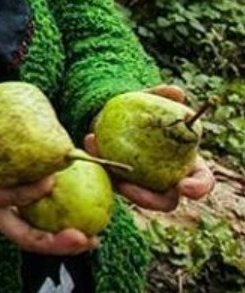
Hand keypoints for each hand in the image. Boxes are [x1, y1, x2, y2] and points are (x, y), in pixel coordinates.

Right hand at [0, 100, 97, 255]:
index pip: (3, 197)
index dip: (27, 192)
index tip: (51, 179)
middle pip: (23, 236)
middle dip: (52, 242)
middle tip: (81, 238)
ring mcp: (3, 216)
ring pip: (33, 239)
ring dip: (62, 244)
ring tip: (93, 240)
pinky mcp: (13, 213)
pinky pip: (38, 227)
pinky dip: (60, 231)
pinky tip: (87, 229)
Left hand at [84, 84, 215, 211]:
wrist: (113, 114)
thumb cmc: (141, 110)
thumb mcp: (149, 100)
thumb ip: (162, 95)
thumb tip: (176, 92)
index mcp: (187, 163)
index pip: (200, 181)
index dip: (197, 187)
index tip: (184, 186)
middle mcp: (167, 179)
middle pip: (167, 201)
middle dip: (150, 200)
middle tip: (129, 188)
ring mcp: (141, 185)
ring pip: (134, 196)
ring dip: (119, 184)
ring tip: (107, 164)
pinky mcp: (117, 181)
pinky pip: (110, 179)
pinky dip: (100, 162)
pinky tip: (91, 141)